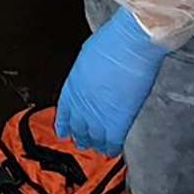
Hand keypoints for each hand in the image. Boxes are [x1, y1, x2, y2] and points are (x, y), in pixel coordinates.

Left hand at [55, 8, 169, 155]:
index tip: (63, 131)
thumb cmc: (112, 42)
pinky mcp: (117, 121)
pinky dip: (112, 148)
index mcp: (72, 84)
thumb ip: (87, 74)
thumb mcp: (88, 57)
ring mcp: (98, 113)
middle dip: (79, 136)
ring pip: (93, 137)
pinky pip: (112, 142)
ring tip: (96, 149)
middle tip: (81, 142)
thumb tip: (93, 81)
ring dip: (95, 144)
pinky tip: (112, 151)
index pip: (64, 110)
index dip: (64, 123)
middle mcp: (82, 102)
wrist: (129, 45)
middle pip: (78, 126)